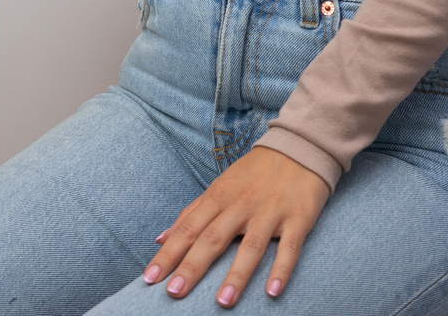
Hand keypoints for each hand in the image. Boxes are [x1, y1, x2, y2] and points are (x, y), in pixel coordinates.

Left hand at [142, 145, 329, 305]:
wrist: (298, 147)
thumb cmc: (253, 173)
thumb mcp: (220, 186)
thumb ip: (191, 213)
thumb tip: (160, 239)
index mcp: (219, 196)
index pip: (189, 228)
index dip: (169, 253)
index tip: (150, 278)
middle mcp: (242, 205)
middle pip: (213, 238)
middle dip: (192, 266)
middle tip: (174, 292)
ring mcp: (270, 212)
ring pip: (251, 246)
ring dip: (236, 275)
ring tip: (222, 302)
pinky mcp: (297, 219)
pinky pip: (289, 247)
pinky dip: (281, 269)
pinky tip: (272, 291)